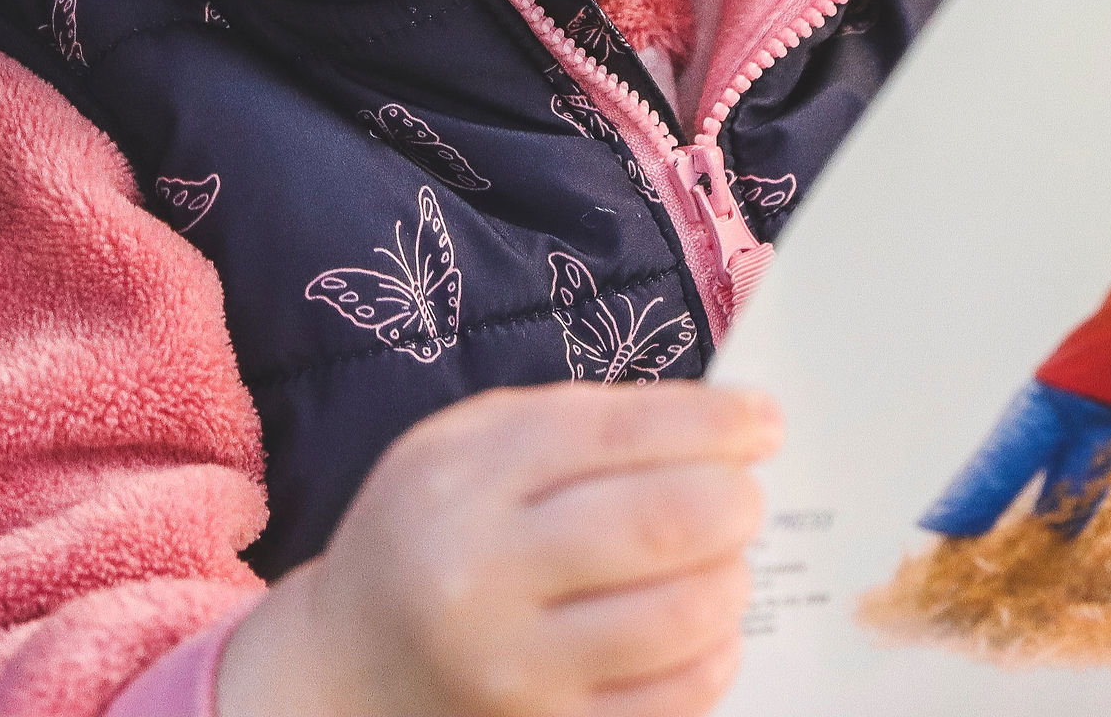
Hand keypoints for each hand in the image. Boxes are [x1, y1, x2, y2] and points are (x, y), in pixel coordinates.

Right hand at [217, 380, 780, 716]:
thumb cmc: (428, 532)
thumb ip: (581, 421)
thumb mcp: (468, 444)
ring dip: (729, 578)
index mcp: (468, 479)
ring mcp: (516, 669)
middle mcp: (486, 575)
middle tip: (743, 496)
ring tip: (720, 561)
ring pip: (681, 615)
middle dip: (733, 500)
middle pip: (662, 524)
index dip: (714, 422)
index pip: (620, 433)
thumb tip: (720, 424)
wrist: (346, 663)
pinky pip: (675, 698)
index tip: (764, 421)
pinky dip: (713, 654)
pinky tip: (702, 627)